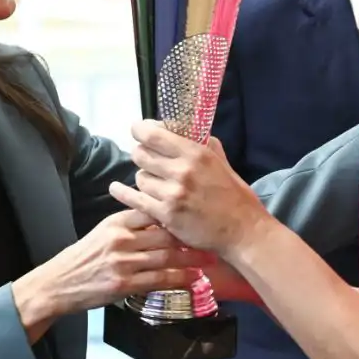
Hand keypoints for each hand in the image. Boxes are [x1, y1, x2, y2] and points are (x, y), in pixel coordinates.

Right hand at [12, 209, 210, 336]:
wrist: (60, 283)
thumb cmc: (85, 257)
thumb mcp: (104, 231)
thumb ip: (130, 223)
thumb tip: (158, 214)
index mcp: (117, 222)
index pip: (152, 210)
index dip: (177, 211)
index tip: (197, 211)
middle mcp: (121, 239)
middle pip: (164, 233)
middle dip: (191, 234)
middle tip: (212, 234)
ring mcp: (123, 262)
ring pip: (166, 256)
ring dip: (191, 258)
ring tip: (210, 256)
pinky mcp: (124, 284)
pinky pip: (159, 279)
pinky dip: (179, 278)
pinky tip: (194, 278)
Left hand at [109, 120, 272, 256]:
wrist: (241, 230)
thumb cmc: (233, 194)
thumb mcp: (220, 160)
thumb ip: (199, 143)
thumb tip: (179, 129)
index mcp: (195, 153)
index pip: (153, 134)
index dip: (140, 130)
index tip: (138, 130)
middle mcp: (182, 170)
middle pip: (141, 154)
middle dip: (141, 154)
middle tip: (146, 158)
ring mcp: (172, 194)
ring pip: (139, 178)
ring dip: (144, 178)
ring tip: (155, 183)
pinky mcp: (166, 215)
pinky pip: (136, 199)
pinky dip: (125, 194)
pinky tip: (116, 188)